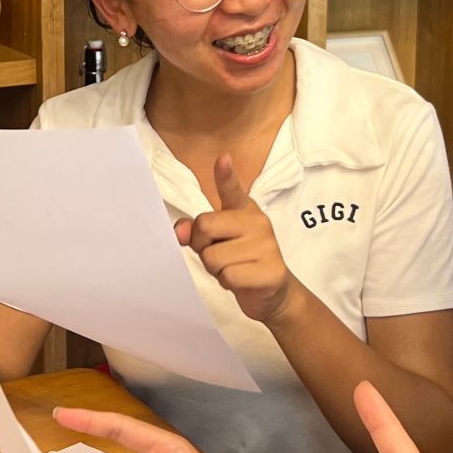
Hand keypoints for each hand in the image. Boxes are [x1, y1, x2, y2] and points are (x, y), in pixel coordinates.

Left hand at [175, 155, 300, 323]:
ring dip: (215, 270)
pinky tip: (241, 281)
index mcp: (244, 210)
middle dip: (202, 246)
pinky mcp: (271, 270)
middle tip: (218, 255)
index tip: (222, 159)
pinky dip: (227, 283)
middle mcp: (258, 222)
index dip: (225, 176)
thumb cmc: (240, 262)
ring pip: (213, 257)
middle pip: (205, 226)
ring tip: (232, 269)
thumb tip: (180, 231)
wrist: (273, 293)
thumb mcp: (216, 243)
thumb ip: (197, 232)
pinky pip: (228, 276)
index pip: (232, 190)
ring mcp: (267, 245)